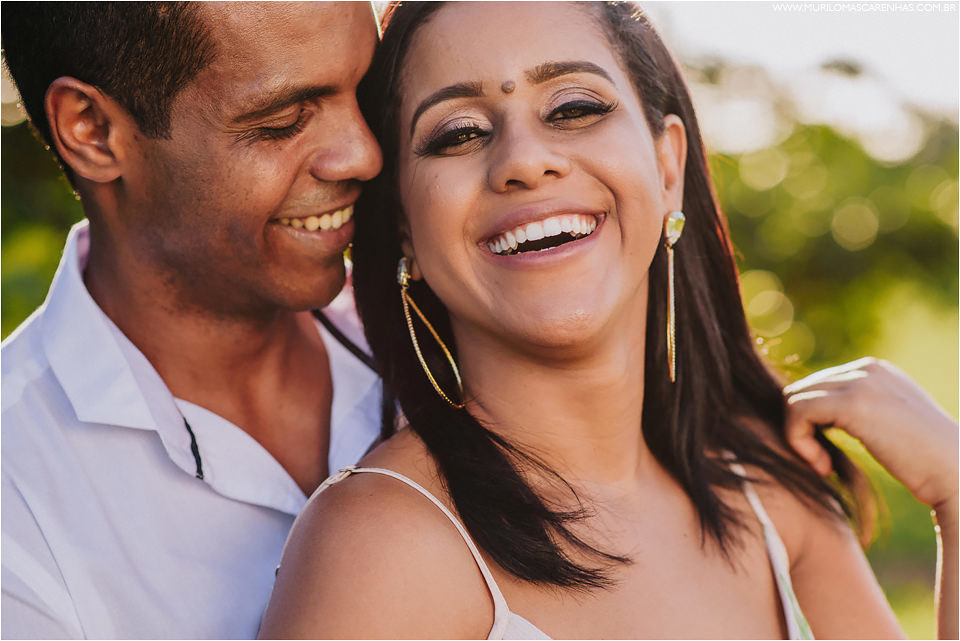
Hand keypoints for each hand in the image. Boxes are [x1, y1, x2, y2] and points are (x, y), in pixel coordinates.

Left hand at [784, 357, 958, 512]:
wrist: (958, 475)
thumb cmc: (926, 463)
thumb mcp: (889, 425)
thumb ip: (859, 411)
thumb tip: (818, 413)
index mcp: (876, 370)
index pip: (817, 386)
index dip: (812, 422)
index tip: (829, 453)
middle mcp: (867, 367)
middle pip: (801, 390)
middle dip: (802, 428)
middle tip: (823, 462)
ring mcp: (861, 381)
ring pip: (793, 399)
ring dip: (798, 436)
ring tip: (823, 465)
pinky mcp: (852, 402)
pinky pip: (796, 411)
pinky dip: (798, 441)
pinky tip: (824, 466)